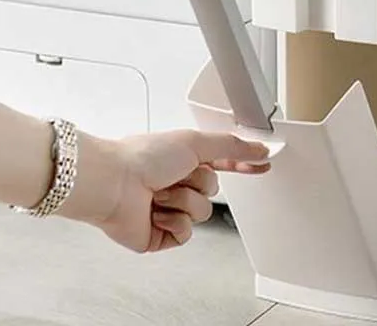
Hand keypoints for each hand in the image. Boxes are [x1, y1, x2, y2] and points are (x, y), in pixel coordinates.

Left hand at [61, 129, 269, 252]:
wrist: (113, 183)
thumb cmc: (144, 156)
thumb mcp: (196, 142)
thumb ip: (232, 145)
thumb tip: (260, 147)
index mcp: (186, 158)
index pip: (225, 161)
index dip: (245, 163)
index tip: (263, 163)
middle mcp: (178, 182)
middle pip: (214, 189)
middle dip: (199, 182)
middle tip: (177, 174)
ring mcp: (170, 209)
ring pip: (201, 212)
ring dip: (183, 200)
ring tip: (160, 193)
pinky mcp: (161, 234)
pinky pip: (186, 234)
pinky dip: (173, 222)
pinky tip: (156, 212)